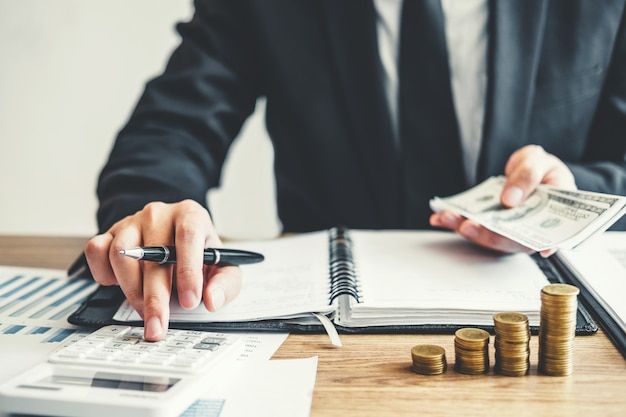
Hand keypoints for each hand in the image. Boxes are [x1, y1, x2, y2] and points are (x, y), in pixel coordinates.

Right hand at [85, 200, 240, 340]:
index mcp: (191, 215)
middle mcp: (159, 214)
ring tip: (144, 311)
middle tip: (158, 326)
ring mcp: (131, 222)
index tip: (190, 301)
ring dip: (131, 289)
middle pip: (152, 253)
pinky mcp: (109, 233)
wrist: (176, 239)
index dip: (188, 271)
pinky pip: (96, 250)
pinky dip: (103, 272)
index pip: (188, 237)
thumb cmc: (200, 254)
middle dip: (155, 297)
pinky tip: (118, 285)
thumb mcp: (223, 266)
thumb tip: (212, 300)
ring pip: (121, 253)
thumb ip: (225, 284)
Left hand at [430, 145, 575, 255]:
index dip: (540, 244)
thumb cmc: (543, 170)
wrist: (530, 168)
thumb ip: (528, 176)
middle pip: (509, 240)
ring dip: (463, 228)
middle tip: (468, 226)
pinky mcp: (489, 224)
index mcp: (551, 219)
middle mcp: (527, 230)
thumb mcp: (540, 163)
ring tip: (445, 218)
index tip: (536, 249)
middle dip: (486, 235)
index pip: (548, 236)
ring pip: (486, 235)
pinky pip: (472, 225)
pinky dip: (455, 221)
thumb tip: (510, 199)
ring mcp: (506, 229)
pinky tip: (439, 216)